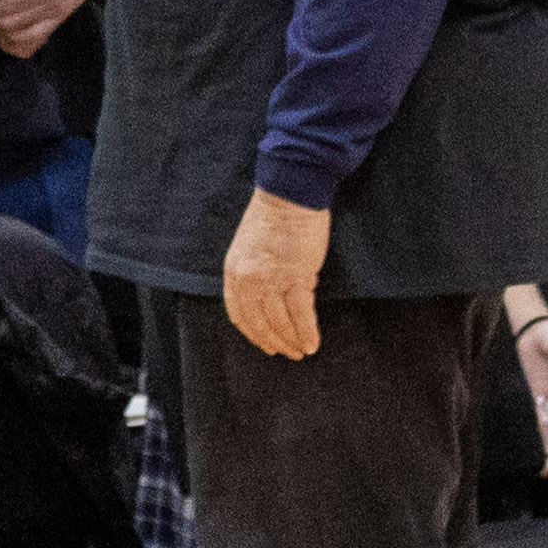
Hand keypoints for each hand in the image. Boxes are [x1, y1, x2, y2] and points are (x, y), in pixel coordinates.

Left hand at [223, 190, 330, 360]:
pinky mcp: (295, 276)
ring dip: (293, 341)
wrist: (290, 192)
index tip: (266, 345)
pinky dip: (308, 332)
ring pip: (280, 323)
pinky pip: (301, 315)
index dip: (254, 334)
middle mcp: (248, 280)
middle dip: (275, 343)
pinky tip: (313, 343)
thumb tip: (273, 301)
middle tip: (288, 354)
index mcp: (234, 272)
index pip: (239, 315)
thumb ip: (254, 274)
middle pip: (259, 324)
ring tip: (303, 351)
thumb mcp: (249, 248)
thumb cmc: (274, 215)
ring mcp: (271, 280)